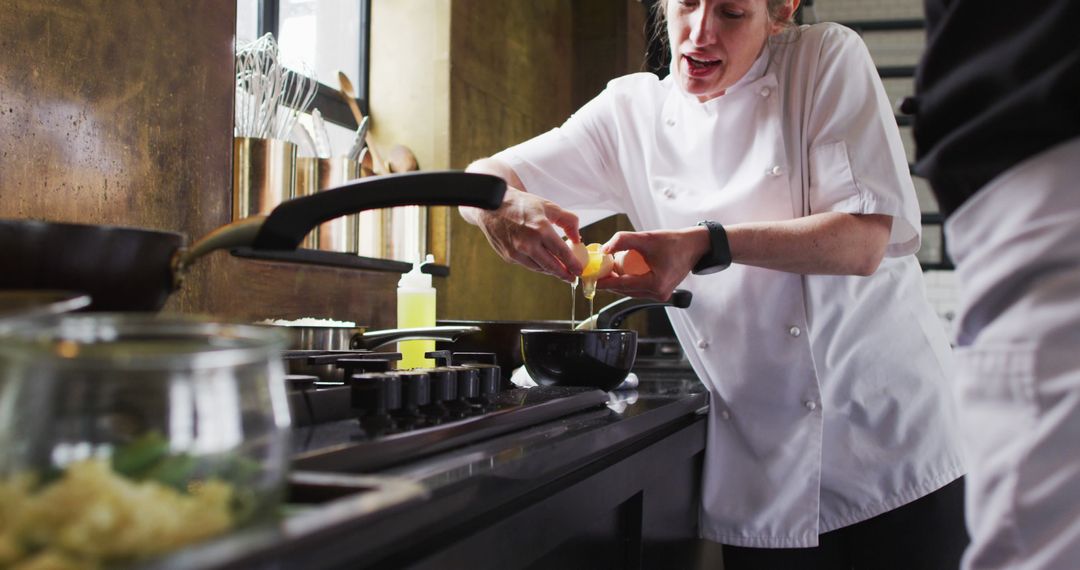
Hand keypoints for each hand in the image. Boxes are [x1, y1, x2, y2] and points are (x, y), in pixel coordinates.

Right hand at [463, 187, 584, 280]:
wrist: (492, 205)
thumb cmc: (522, 204)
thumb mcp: (549, 206)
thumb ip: (568, 221)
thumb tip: (577, 239)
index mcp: (540, 229)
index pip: (562, 252)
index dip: (573, 264)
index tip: (579, 270)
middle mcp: (528, 243)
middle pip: (551, 266)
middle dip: (564, 274)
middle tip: (572, 277)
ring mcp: (517, 251)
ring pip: (539, 268)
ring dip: (551, 270)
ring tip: (560, 270)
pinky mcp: (508, 256)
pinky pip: (528, 264)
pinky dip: (537, 264)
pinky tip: (543, 261)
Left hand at [595, 227, 709, 299]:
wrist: (695, 246)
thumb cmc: (675, 242)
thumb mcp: (647, 238)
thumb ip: (623, 240)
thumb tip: (604, 249)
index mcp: (656, 284)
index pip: (623, 285)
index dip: (604, 281)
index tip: (591, 278)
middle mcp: (658, 294)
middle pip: (625, 289)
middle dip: (610, 280)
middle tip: (596, 270)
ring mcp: (660, 295)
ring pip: (631, 290)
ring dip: (619, 280)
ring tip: (607, 268)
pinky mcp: (660, 291)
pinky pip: (638, 288)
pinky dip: (628, 280)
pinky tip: (621, 270)